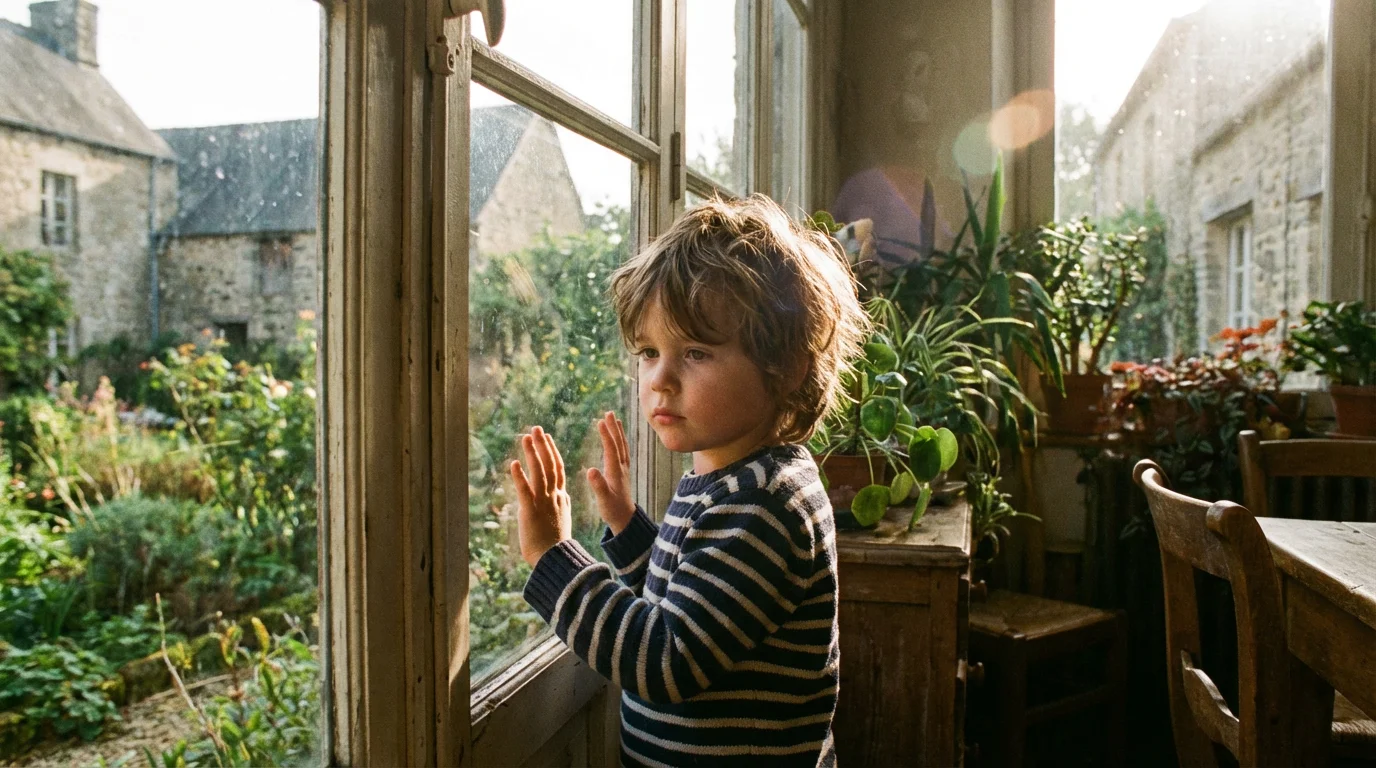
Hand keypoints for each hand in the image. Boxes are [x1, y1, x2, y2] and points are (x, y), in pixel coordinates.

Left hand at [511, 425, 571, 566]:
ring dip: (532, 453)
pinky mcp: (530, 511)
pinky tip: (514, 463)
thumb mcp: (562, 520)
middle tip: (536, 428)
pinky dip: (519, 476)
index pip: (558, 469)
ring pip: (539, 472)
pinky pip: (525, 490)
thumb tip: (563, 498)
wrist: (555, 562)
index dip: (552, 452)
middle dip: (543, 445)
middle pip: (550, 465)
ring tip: (526, 437)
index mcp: (561, 498)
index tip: (547, 438)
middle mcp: (553, 496)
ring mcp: (543, 502)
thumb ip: (561, 506)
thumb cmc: (556, 547)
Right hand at [587, 412, 634, 534]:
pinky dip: (620, 440)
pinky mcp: (622, 472)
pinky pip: (622, 451)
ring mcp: (623, 469)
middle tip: (609, 412)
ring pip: (622, 446)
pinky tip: (617, 437)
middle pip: (618, 443)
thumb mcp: (603, 500)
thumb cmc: (613, 510)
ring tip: (615, 418)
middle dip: (613, 428)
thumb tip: (590, 470)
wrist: (625, 519)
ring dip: (618, 431)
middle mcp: (621, 468)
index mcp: (615, 472)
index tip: (601, 421)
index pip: (611, 449)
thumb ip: (598, 485)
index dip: (606, 435)